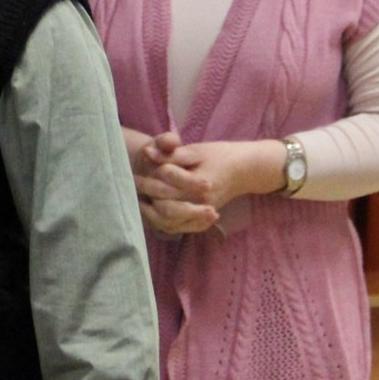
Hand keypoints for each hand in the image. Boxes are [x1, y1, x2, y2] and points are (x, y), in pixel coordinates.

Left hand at [129, 133, 285, 234]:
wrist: (244, 170)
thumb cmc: (219, 156)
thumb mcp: (196, 150)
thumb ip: (172, 153)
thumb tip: (147, 153)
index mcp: (202, 183)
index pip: (169, 181)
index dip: (152, 173)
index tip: (138, 165)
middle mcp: (202, 203)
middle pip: (166, 205)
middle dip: (147, 192)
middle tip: (134, 181)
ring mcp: (201, 214)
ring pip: (169, 222)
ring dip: (150, 212)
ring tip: (139, 197)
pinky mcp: (199, 221)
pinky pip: (176, 229)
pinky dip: (160, 222)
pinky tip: (150, 210)